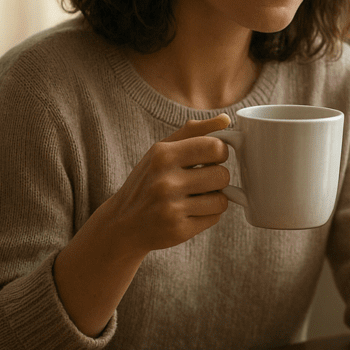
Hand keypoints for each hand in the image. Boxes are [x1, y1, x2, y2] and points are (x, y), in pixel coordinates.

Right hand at [99, 114, 232, 255]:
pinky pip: (215, 217)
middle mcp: (166, 182)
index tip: (211, 157)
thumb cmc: (148, 180)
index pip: (215, 147)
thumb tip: (226, 120)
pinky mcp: (179, 230)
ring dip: (215, 198)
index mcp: (163, 155)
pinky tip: (190, 212)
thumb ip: (194, 132)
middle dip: (218, 177)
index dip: (220, 152)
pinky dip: (208, 214)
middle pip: (223, 175)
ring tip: (196, 197)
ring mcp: (171, 208)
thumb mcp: (162, 150)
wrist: (122, 224)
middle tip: (202, 180)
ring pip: (222, 199)